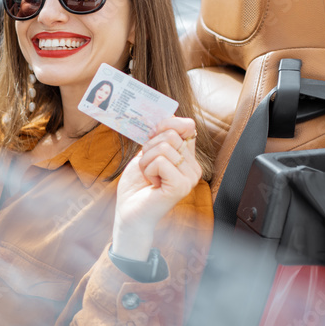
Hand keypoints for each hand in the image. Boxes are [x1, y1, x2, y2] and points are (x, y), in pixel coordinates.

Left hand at [112, 116, 201, 259]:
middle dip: (149, 147)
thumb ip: (158, 137)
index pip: (187, 125)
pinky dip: (148, 170)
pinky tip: (151, 184)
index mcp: (188, 157)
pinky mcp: (181, 186)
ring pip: (164, 147)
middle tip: (146, 166)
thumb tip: (165, 113)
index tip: (150, 136)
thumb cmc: (136, 185)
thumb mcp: (146, 154)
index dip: (166, 124)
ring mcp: (190, 177)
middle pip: (171, 135)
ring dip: (146, 161)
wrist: (130, 212)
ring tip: (148, 177)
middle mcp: (194, 167)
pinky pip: (161, 162)